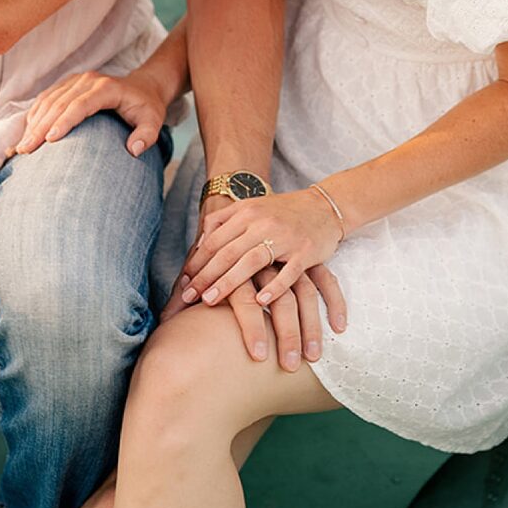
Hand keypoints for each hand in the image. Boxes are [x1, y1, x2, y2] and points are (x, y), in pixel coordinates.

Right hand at [12, 64, 168, 156]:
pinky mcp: (68, 84)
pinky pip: (47, 97)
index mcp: (107, 88)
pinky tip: (28, 131)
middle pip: (59, 103)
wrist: (143, 87)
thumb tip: (133, 150)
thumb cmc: (146, 108)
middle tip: (27, 149)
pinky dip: (35, 114)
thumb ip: (147, 135)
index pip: (81, 104)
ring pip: (49, 99)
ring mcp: (76, 80)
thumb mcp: (154, 121)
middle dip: (41, 126)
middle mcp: (88, 80)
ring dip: (34, 122)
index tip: (50, 140)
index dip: (64, 120)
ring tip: (23, 146)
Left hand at [166, 197, 349, 367]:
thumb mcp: (251, 208)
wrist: (324, 206)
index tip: (183, 282)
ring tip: (210, 302)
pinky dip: (274, 286)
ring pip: (251, 261)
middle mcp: (263, 223)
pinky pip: (288, 271)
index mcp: (247, 212)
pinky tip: (260, 301)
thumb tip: (198, 243)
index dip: (197, 261)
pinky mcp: (305, 251)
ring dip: (229, 283)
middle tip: (187, 297)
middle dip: (205, 276)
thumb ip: (224, 222)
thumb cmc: (282, 212)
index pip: (215, 239)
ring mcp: (285, 237)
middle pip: (228, 252)